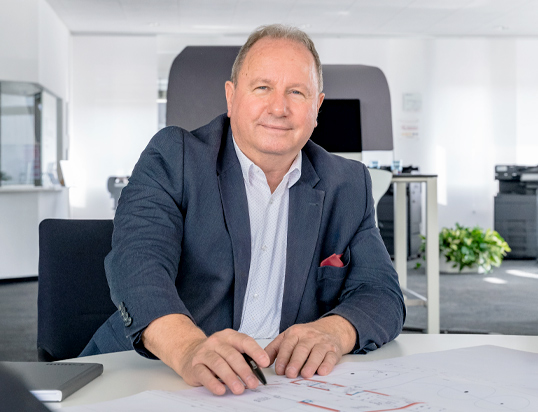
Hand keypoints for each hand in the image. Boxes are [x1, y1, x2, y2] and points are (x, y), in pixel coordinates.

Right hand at [142, 315, 269, 395]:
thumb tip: (258, 370)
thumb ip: (244, 357)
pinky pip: (204, 374)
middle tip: (253, 383)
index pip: (244, 341)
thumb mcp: (230, 350)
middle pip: (232, 355)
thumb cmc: (216, 353)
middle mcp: (216, 342)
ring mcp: (203, 353)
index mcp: (229, 336)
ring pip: (218, 364)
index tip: (264, 362)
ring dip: (230, 377)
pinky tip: (221, 390)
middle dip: (244, 370)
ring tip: (239, 389)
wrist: (188, 352)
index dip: (255, 351)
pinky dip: (213, 383)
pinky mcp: (194, 366)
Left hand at [264, 315, 355, 378]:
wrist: (330, 329)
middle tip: (290, 374)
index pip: (288, 344)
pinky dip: (327, 364)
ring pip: (317, 352)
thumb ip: (274, 348)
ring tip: (305, 374)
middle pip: (302, 348)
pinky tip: (322, 371)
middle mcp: (309, 336)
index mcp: (295, 332)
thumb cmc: (306, 336)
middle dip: (295, 361)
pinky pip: (331, 357)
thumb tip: (261, 361)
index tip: (279, 370)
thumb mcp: (288, 337)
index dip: (283, 357)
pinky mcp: (334, 350)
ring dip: (311, 364)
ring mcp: (323, 342)